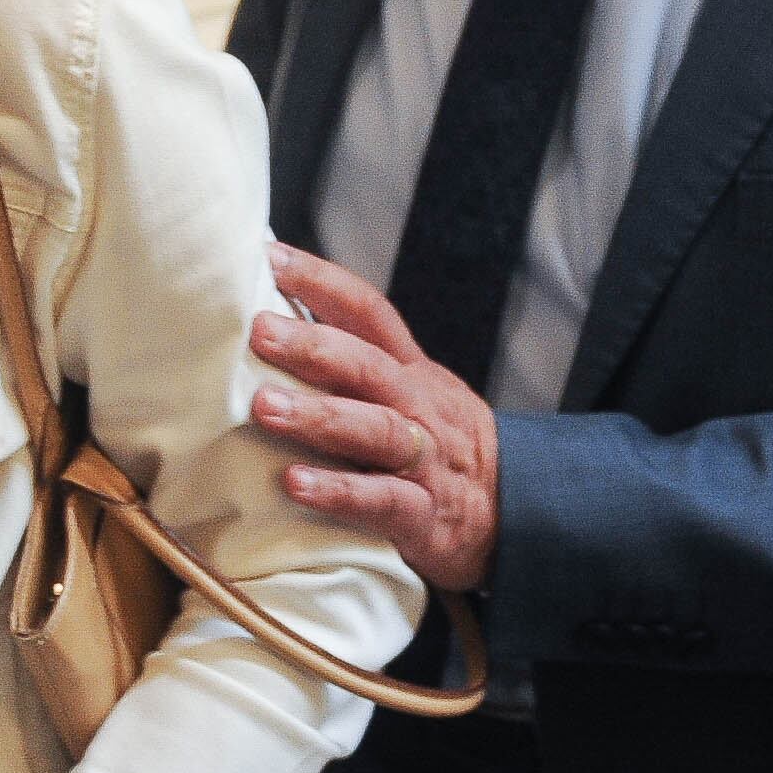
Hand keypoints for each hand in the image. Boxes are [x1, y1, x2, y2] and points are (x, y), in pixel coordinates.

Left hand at [246, 241, 501, 592]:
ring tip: (264, 406)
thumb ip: (353, 364)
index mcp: (408, 371)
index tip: (268, 257)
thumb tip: (273, 322)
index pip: (367, 312)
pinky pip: (382, 500)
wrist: (515, 514)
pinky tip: (294, 483)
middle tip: (257, 330)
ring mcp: (424, 460)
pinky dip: (339, 491)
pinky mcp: (423, 515)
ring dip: (318, 416)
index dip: (321, 280)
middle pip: (367, 365)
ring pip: (376, 429)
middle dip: (311, 345)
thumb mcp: (410, 393)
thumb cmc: (436, 446)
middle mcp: (417, 406)